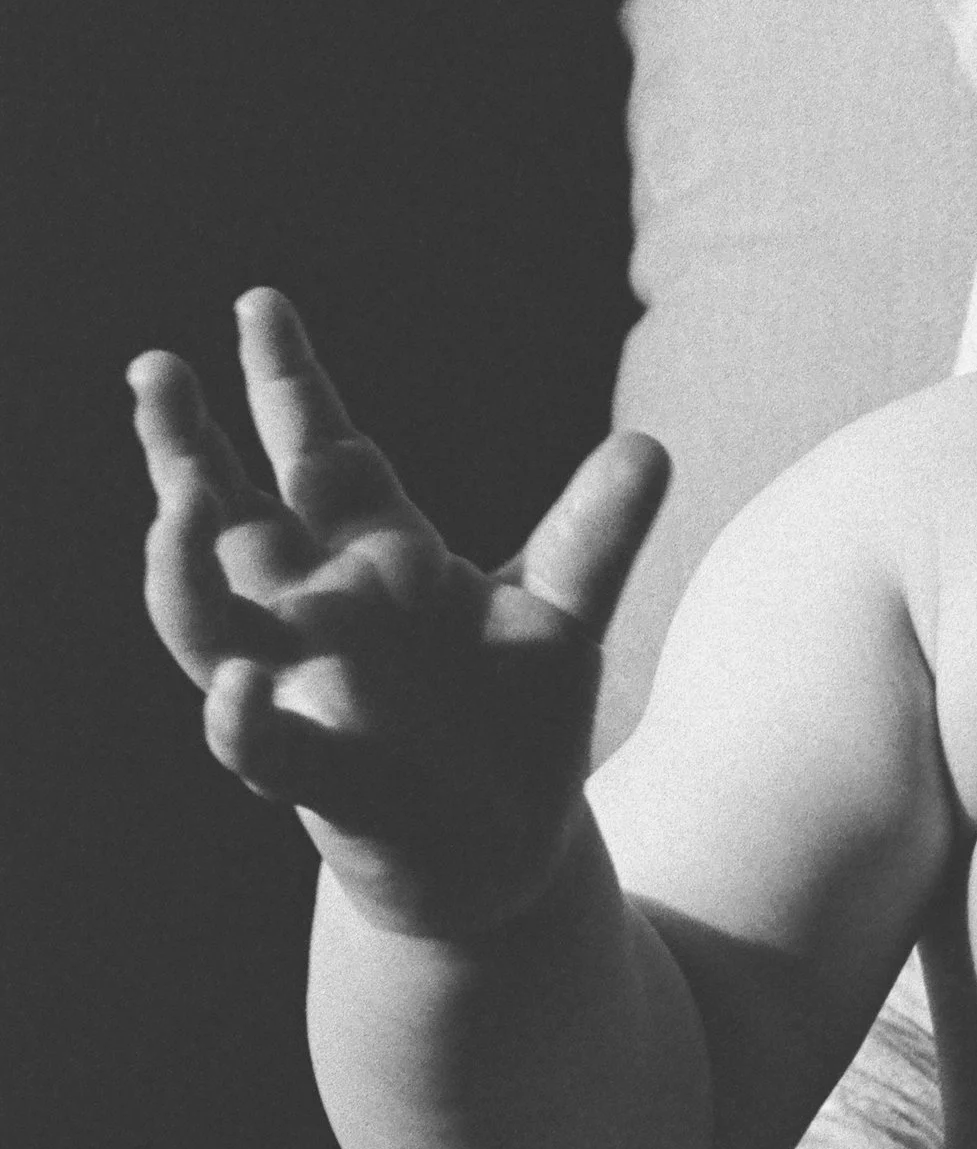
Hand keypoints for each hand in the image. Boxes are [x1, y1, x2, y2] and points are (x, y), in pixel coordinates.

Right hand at [132, 285, 667, 936]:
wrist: (506, 848)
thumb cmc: (513, 718)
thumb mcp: (562, 611)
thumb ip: (597, 533)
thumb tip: (651, 445)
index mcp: (370, 558)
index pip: (313, 452)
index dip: (283, 382)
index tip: (259, 301)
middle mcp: (319, 617)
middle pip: (230, 520)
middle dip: (185, 446)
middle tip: (152, 367)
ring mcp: (309, 694)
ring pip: (209, 625)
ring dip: (183, 566)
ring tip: (180, 493)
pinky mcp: (326, 778)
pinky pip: (264, 751)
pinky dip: (243, 722)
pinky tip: (239, 687)